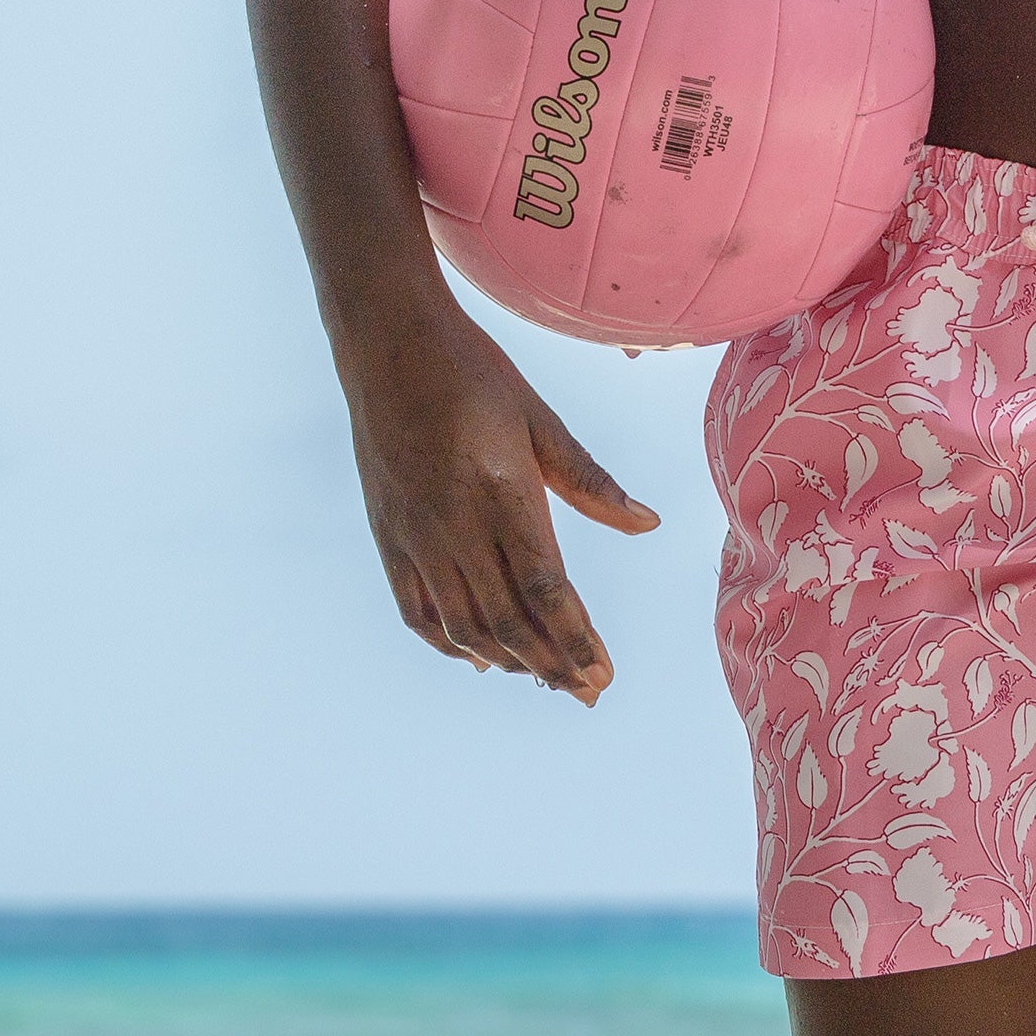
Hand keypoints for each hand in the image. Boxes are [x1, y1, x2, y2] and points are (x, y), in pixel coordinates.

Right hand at [348, 312, 660, 705]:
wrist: (388, 343)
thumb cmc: (473, 372)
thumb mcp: (538, 418)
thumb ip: (590, 479)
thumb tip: (648, 522)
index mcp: (502, 491)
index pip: (545, 587)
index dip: (575, 638)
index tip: (603, 673)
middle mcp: (455, 524)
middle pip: (508, 620)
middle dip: (552, 664)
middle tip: (588, 692)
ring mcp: (415, 534)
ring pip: (463, 624)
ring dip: (508, 660)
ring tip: (545, 678)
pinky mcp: (387, 535)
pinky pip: (416, 609)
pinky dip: (448, 644)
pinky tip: (479, 658)